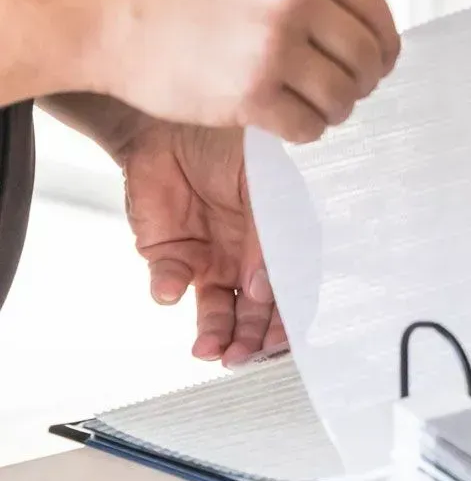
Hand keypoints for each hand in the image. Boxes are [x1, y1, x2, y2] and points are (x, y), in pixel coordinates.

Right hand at [90, 0, 400, 143]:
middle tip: (342, 91)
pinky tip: (284, 120)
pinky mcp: (250, 93)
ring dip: (333, 109)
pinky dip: (305, 130)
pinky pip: (308, 126)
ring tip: (309, 105)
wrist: (98, 10)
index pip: (376, 11)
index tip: (378, 63)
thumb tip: (357, 25)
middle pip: (367, 57)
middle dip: (361, 81)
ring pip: (342, 96)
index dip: (383, 45)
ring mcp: (273, 44)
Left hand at [117, 120, 283, 366]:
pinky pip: (171, 283)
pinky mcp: (170, 255)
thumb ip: (266, 238)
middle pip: (254, 312)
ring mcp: (211, 259)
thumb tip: (262, 291)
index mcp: (281, 240)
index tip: (278, 342)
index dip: (287, 321)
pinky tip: (171, 289)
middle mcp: (248, 257)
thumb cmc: (231, 144)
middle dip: (250, 339)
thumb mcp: (263, 185)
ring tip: (209, 350)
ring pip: (217, 311)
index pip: (291, 290)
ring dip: (215, 333)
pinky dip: (169, 289)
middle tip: (241, 356)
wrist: (171, 123)